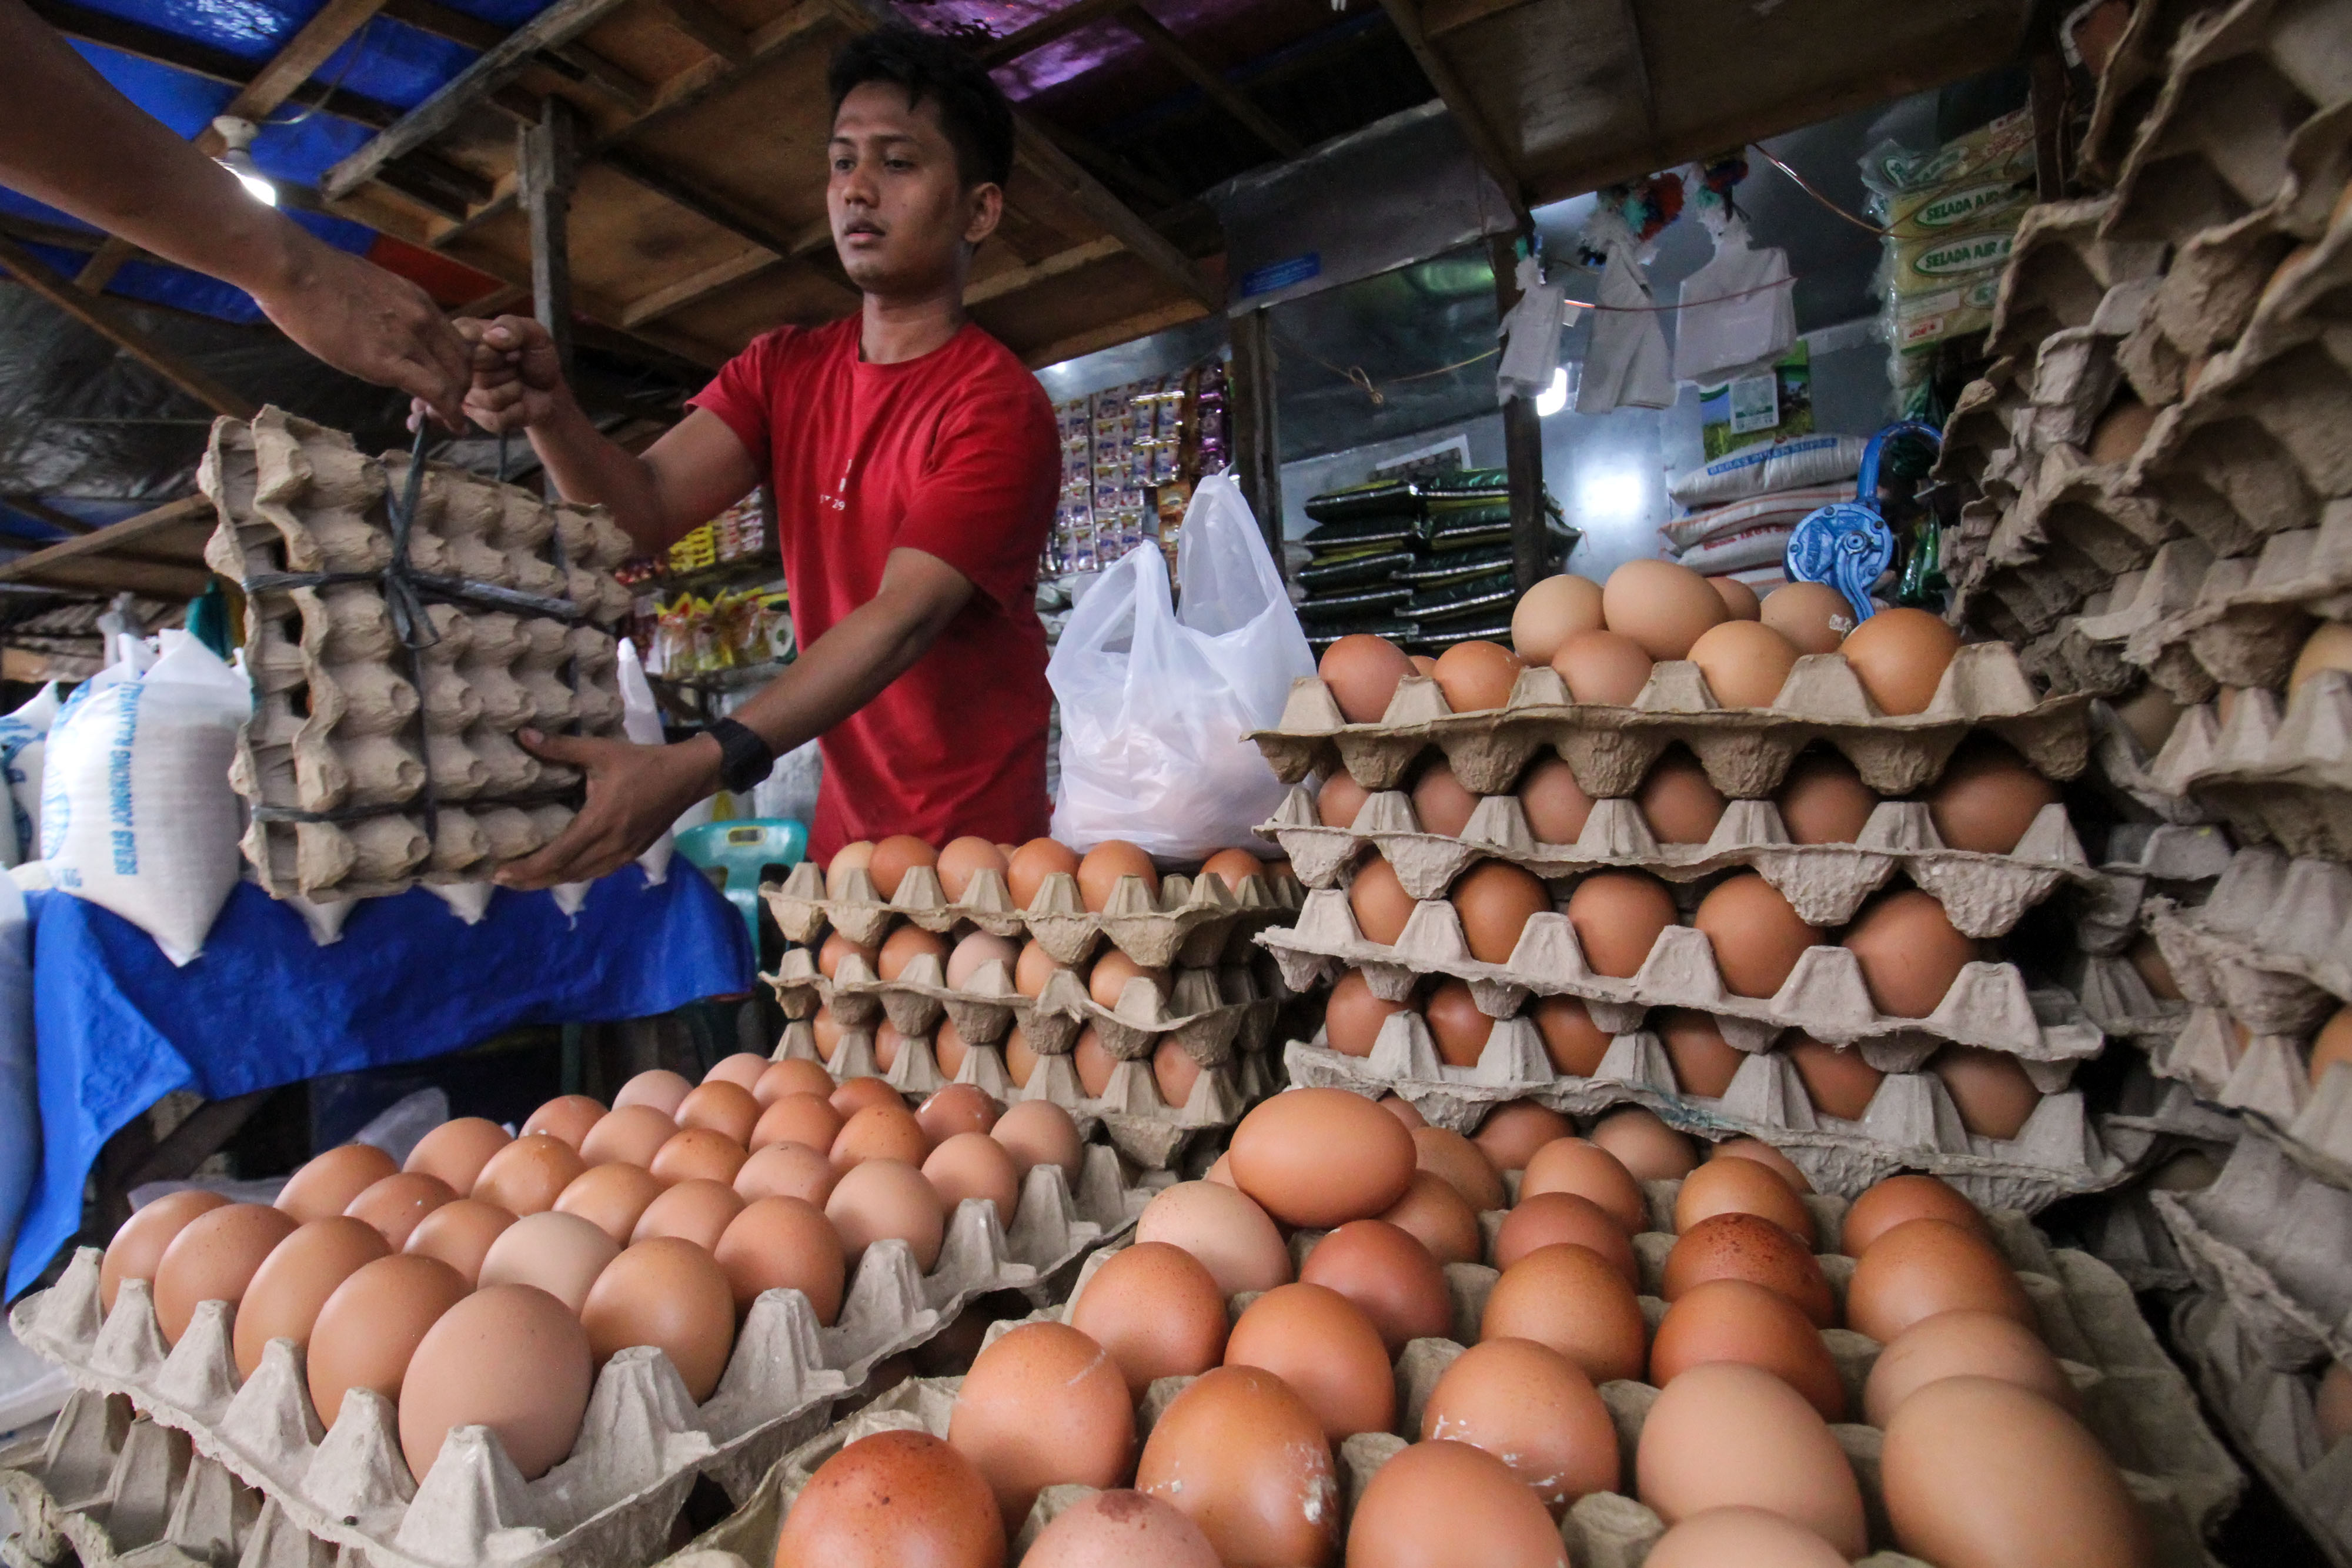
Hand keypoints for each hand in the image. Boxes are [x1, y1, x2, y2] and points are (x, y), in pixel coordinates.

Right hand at [249, 237, 469, 428]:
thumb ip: (388, 312)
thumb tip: (383, 330)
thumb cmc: (316, 277)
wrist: (293, 268)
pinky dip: (450, 414)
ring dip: (453, 406)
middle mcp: (423, 318)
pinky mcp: (389, 360)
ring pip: (455, 381)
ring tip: (438, 420)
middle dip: (460, 390)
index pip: (456, 342)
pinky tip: (452, 426)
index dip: (456, 369)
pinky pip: (436, 392)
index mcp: (418, 301)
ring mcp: (409, 338)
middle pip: (464, 363)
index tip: (444, 385)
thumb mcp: (371, 289)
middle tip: (442, 408)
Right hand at [451, 314, 573, 435]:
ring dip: (514, 390)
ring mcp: (465, 393)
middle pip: (476, 375)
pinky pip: (496, 419)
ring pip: (488, 398)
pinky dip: (517, 411)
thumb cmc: (535, 355)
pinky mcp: (478, 417)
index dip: (494, 353)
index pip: (464, 347)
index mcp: (462, 336)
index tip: (512, 350)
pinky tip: (517, 401)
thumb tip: (491, 336)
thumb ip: (514, 327)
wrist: (550, 387)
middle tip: (515, 366)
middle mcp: (456, 365)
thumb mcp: (534, 333)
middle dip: (507, 371)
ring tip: (517, 382)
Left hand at [494, 728, 720, 889]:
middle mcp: (610, 845)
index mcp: (599, 822)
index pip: (556, 856)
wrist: (689, 776)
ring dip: (550, 881)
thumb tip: (523, 735)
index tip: (500, 873)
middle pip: (564, 874)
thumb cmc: (644, 762)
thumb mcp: (601, 751)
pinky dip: (573, 875)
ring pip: (580, 877)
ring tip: (524, 879)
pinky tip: (560, 871)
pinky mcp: (631, 854)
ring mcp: (623, 853)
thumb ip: (560, 747)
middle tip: (501, 880)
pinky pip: (596, 872)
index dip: (527, 869)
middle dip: (531, 880)